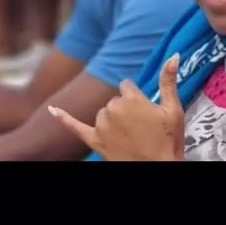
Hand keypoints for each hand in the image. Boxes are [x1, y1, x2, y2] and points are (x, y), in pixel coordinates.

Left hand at [49, 55, 184, 160]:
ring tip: (129, 135)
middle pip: (115, 100)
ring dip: (112, 120)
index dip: (137, 97)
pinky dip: (63, 118)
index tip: (146, 111)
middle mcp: (113, 108)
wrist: (156, 170)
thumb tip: (173, 55)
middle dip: (125, 109)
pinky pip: (75, 127)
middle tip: (140, 126)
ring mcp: (101, 125)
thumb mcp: (174, 110)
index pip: (127, 86)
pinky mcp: (93, 140)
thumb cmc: (168, 142)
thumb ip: (169, 81)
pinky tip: (52, 110)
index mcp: (132, 98)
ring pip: (103, 113)